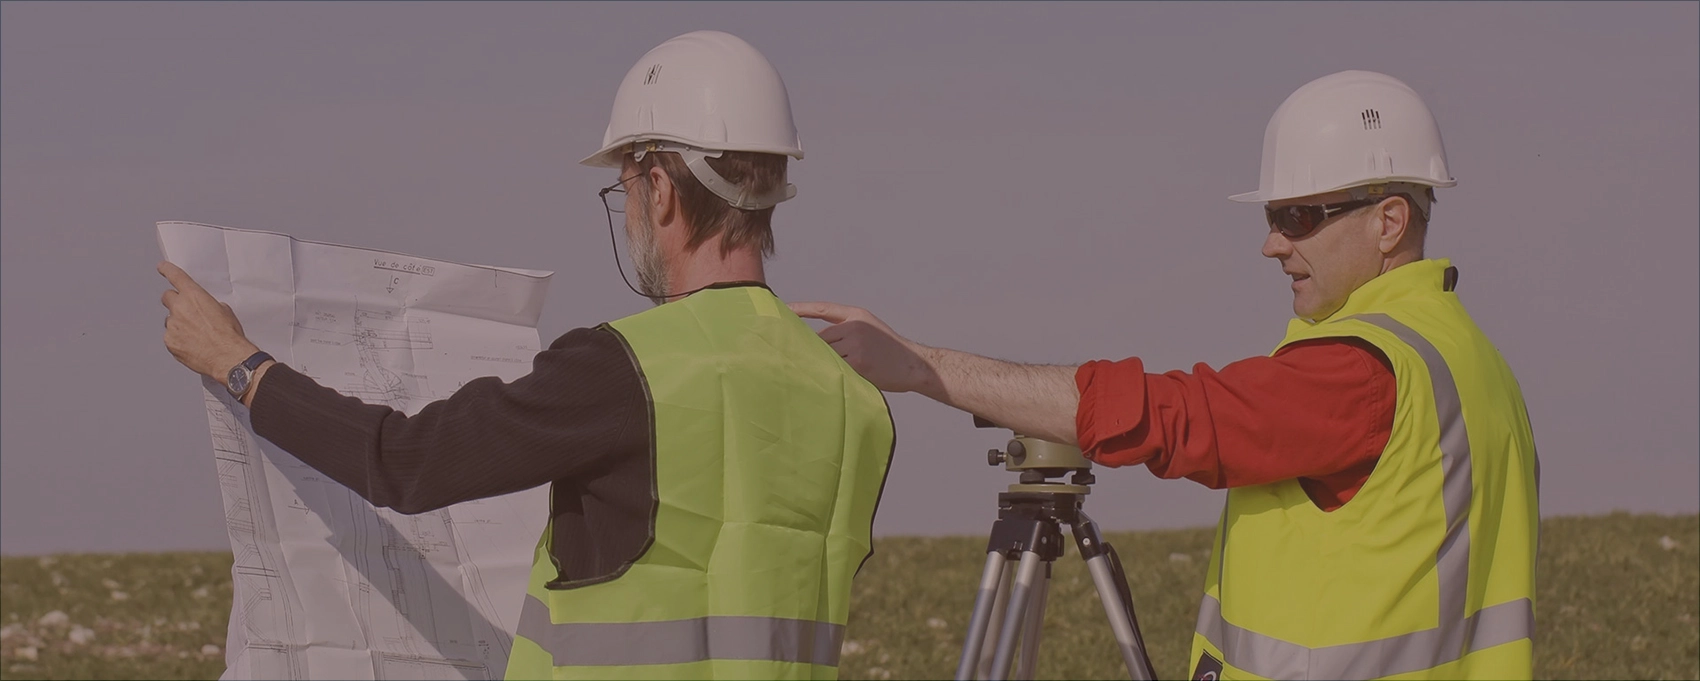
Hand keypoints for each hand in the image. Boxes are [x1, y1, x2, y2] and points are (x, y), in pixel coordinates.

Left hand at [159, 261, 259, 385]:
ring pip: (170, 320)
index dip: (167, 270)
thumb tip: (204, 309)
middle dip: (174, 302)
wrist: (228, 357)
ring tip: (196, 335)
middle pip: (167, 298)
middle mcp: (180, 308)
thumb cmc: (229, 336)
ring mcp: (172, 325)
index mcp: (194, 296)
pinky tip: (192, 345)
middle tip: (186, 312)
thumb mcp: (225, 312)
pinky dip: (178, 339)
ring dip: (178, 324)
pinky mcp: (169, 341)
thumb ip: (208, 305)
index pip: (176, 276)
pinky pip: (170, 337)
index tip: (162, 267)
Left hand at [788, 301, 937, 393]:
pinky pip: (835, 368)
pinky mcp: (858, 362)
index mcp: (856, 315)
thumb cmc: (889, 351)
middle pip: (820, 337)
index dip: (801, 309)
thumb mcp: (870, 329)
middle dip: (813, 349)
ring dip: (822, 364)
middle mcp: (855, 326)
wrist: (912, 364)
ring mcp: (856, 344)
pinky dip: (831, 374)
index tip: (783, 309)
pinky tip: (832, 380)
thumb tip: (814, 342)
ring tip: (821, 373)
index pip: (823, 309)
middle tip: (799, 357)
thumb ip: (845, 331)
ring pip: (826, 354)